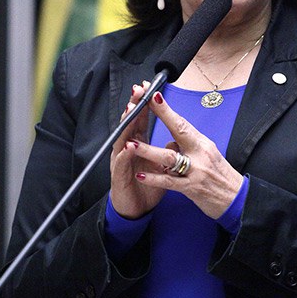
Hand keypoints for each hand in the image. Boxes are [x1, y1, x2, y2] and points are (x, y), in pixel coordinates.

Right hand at [109, 82, 167, 218]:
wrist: (134, 209)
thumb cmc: (145, 185)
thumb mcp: (160, 165)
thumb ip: (167, 150)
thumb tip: (177, 137)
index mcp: (138, 144)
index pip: (141, 119)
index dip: (145, 104)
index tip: (149, 87)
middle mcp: (127, 149)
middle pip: (130, 123)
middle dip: (134, 106)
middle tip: (138, 91)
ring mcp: (121, 162)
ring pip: (122, 138)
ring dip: (127, 124)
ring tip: (132, 110)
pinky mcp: (118, 177)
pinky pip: (121, 164)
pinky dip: (124, 154)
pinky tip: (128, 146)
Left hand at [129, 91, 243, 219]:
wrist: (236, 199)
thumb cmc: (220, 176)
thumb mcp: (207, 155)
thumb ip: (187, 147)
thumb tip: (170, 141)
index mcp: (202, 143)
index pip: (182, 122)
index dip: (166, 109)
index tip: (153, 95)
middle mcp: (200, 153)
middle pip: (178, 130)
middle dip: (160, 115)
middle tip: (142, 106)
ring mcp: (196, 170)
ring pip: (169, 157)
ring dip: (149, 150)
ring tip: (132, 145)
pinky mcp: (192, 188)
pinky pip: (169, 182)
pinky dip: (154, 178)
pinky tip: (141, 175)